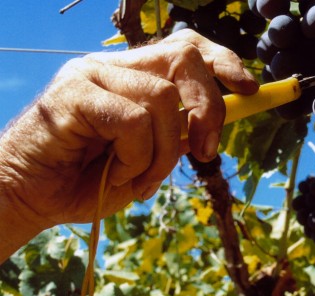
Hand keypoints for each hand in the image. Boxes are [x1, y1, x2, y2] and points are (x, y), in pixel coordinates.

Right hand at [0, 29, 257, 252]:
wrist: (34, 197)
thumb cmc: (92, 179)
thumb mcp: (148, 160)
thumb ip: (178, 139)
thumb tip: (209, 130)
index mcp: (136, 77)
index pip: (187, 48)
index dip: (223, 63)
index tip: (250, 88)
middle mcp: (116, 66)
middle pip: (184, 57)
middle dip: (209, 108)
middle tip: (207, 152)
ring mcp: (93, 74)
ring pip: (161, 97)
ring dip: (164, 151)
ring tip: (142, 177)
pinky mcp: (73, 93)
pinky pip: (132, 121)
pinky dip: (136, 157)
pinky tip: (117, 173)